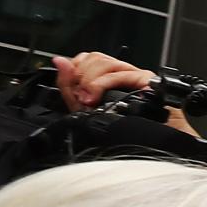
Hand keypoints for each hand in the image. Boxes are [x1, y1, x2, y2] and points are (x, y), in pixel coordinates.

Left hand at [54, 53, 193, 137]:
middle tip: (81, 97)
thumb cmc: (125, 134)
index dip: (76, 69)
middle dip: (81, 76)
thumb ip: (69, 85)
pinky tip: (97, 99)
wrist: (147, 149)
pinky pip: (118, 74)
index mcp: (111, 78)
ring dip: (90, 81)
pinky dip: (102, 84)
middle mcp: (124, 74)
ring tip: (89, 101)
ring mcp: (136, 76)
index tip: (74, 89)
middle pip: (95, 57)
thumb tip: (59, 61)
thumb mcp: (84, 110)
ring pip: (105, 62)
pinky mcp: (147, 81)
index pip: (89, 58)